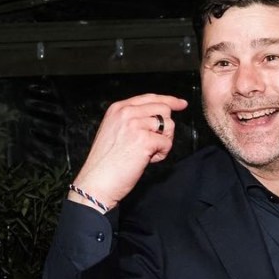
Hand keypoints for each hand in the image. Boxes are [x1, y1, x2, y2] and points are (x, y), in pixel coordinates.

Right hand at [69, 93, 188, 211]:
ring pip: (168, 125)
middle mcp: (126, 112)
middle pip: (164, 109)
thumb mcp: (114, 130)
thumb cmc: (106, 162)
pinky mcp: (144, 140)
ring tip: (147, 153)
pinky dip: (161, 154)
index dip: (169, 100)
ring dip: (163, 142)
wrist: (97, 181)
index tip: (181, 104)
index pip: (150, 98)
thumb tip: (157, 118)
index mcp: (118, 108)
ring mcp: (135, 125)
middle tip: (154, 144)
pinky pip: (167, 143)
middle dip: (165, 128)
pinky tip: (147, 160)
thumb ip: (132, 119)